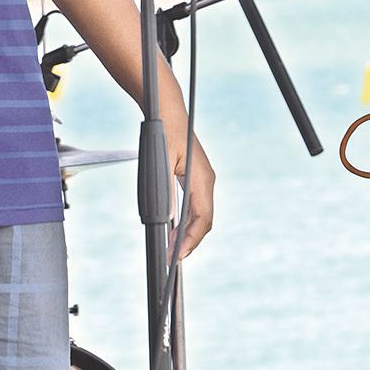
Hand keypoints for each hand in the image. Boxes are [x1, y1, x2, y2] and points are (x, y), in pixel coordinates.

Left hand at [169, 137, 213, 258]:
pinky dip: (188, 221)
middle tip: (171, 258)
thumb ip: (166, 193)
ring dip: (188, 233)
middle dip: (189, 241)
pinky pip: (196, 205)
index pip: (202, 219)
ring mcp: (204, 179)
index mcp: (202, 179)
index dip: (191, 240)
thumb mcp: (162, 165)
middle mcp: (207, 181)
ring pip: (201, 214)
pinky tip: (175, 229)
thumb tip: (166, 220)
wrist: (168, 111)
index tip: (178, 256)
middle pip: (204, 220)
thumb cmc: (164, 135)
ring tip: (171, 248)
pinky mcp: (197, 178)